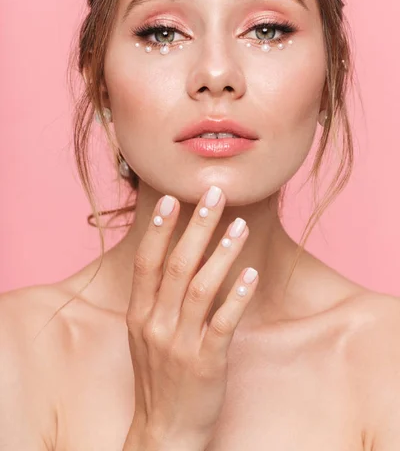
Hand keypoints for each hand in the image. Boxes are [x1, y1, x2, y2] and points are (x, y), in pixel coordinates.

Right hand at [126, 185, 258, 447]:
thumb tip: (177, 258)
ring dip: (222, 252)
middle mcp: (156, 325)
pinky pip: (224, 322)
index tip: (173, 198)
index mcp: (139, 315)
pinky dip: (238, 295)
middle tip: (215, 194)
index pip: (148, 262)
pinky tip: (251, 273)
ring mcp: (180, 344)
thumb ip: (156, 300)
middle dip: (197, 226)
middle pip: (178, 265)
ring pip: (202, 288)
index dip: (161, 229)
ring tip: (239, 224)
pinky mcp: (206, 362)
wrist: (164, 432)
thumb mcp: (145, 336)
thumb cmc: (158, 377)